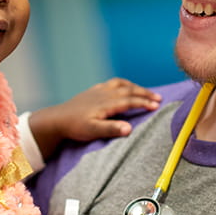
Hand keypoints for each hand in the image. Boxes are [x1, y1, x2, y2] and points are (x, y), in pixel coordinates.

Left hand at [29, 78, 160, 156]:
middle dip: (144, 93)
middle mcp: (105, 93)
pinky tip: (124, 87)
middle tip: (158, 98)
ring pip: (121, 84)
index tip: (157, 106)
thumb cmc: (75, 127)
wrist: (57, 119)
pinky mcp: (93, 90)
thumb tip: (129, 128)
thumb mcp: (93, 131)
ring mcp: (99, 90)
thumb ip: (111, 129)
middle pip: (129, 90)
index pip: (130, 101)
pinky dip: (123, 83)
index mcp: (107, 103)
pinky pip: (112, 83)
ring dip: (135, 87)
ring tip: (146, 92)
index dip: (144, 103)